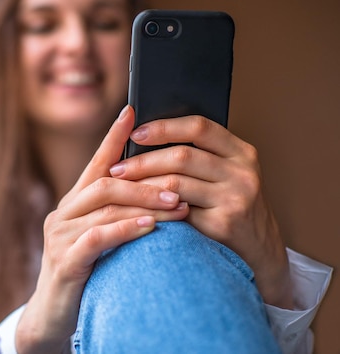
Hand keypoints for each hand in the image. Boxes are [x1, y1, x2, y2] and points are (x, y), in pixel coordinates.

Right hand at [16, 106, 188, 353]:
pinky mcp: (64, 262)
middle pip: (105, 183)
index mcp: (73, 204)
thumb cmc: (86, 274)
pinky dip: (124, 229)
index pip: (95, 163)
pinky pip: (96, 238)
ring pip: (104, 208)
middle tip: (180, 185)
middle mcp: (63, 214)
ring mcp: (60, 237)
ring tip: (178, 207)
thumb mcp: (100, 239)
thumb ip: (118, 215)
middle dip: (145, 181)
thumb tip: (158, 195)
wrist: (53, 316)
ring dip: (144, 205)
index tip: (133, 110)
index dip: (112, 136)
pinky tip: (148, 227)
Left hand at [110, 115, 292, 308]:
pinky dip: (153, 208)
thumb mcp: (224, 175)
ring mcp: (236, 197)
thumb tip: (140, 140)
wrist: (259, 250)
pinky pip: (177, 211)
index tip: (135, 133)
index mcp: (241, 151)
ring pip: (176, 182)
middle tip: (117, 169)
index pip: (199, 127)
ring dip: (142, 185)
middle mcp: (242, 171)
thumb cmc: (229, 206)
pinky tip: (137, 208)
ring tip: (121, 188)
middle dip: (144, 161)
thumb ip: (197, 157)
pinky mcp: (224, 223)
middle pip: (182, 156)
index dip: (164, 127)